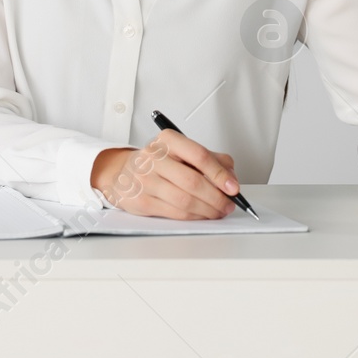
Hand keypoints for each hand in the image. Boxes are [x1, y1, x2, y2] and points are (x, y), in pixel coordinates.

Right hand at [90, 130, 238, 218]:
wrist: (123, 173)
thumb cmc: (159, 162)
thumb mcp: (183, 151)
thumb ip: (212, 159)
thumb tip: (231, 178)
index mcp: (168, 140)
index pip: (199, 155)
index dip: (220, 174)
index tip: (234, 187)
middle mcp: (154, 157)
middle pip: (193, 181)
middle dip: (217, 197)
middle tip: (229, 204)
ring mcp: (145, 180)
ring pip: (185, 200)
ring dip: (208, 210)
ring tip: (218, 211)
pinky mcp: (141, 201)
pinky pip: (175, 213)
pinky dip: (194, 217)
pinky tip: (202, 215)